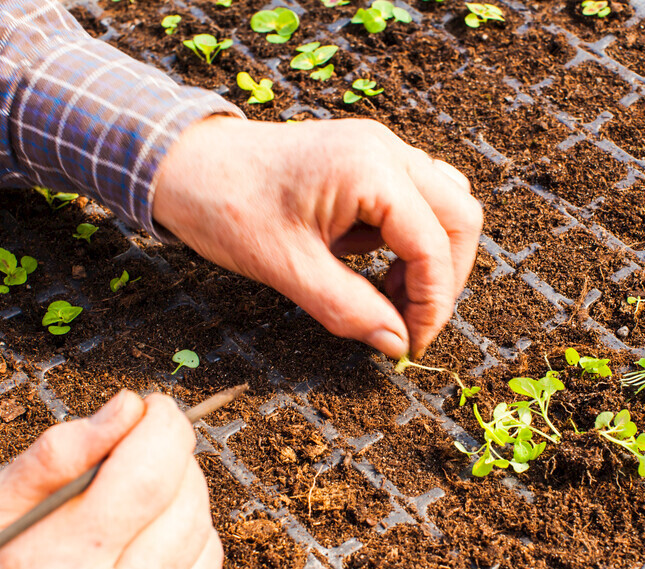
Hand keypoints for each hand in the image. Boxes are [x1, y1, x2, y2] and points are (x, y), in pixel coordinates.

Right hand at [0, 391, 220, 568]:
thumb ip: (57, 456)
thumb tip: (128, 409)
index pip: (148, 477)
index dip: (164, 428)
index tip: (154, 410)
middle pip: (187, 507)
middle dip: (173, 462)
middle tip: (140, 453)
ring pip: (204, 542)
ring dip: (182, 506)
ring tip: (133, 507)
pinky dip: (181, 553)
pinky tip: (138, 554)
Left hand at [152, 116, 482, 357]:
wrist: (184, 162)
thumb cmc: (225, 206)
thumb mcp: (287, 269)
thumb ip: (350, 309)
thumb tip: (399, 344)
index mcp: (370, 169)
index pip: (434, 245)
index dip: (433, 303)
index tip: (412, 344)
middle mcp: (386, 149)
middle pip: (460, 217)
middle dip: (444, 278)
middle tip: (410, 323)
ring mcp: (379, 148)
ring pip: (446, 205)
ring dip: (431, 257)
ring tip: (391, 296)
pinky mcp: (367, 158)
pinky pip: (415, 198)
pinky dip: (410, 238)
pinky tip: (375, 265)